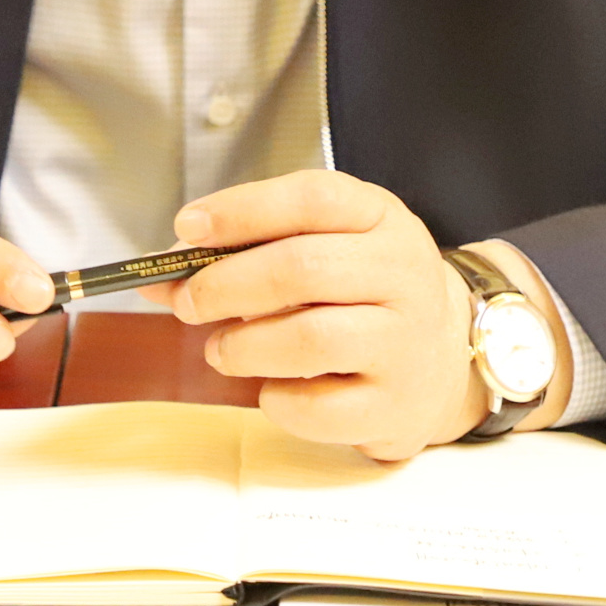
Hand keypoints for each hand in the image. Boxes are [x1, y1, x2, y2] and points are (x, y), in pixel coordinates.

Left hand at [153, 171, 487, 460]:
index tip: (187, 227)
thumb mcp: (325, 245)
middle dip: (225, 285)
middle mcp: (403, 274)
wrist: (443, 358)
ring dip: (244, 346)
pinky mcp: (396, 405)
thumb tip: (162, 272)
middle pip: (301, 269)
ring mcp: (405, 342)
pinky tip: (271, 388)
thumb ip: (248, 249)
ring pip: (309, 339)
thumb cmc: (363, 292)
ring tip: (221, 350)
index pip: (311, 198)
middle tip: (188, 302)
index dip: (242, 210)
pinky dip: (277, 400)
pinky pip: (321, 407)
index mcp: (380, 218)